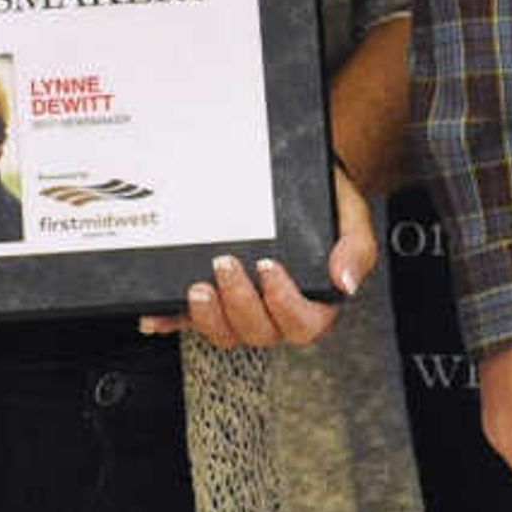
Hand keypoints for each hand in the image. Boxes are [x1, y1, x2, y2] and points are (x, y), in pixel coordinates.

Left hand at [146, 165, 376, 347]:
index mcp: (315, 301)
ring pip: (225, 333)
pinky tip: (154, 316)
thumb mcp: (352, 218)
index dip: (283, 304)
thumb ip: (357, 249)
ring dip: (207, 317)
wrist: (299, 179)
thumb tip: (345, 281)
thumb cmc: (327, 204)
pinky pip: (189, 320)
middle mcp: (276, 312)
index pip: (303, 324)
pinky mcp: (213, 299)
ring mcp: (242, 308)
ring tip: (197, 286)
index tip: (269, 267)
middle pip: (257, 332)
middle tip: (226, 264)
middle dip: (238, 303)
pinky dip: (170, 321)